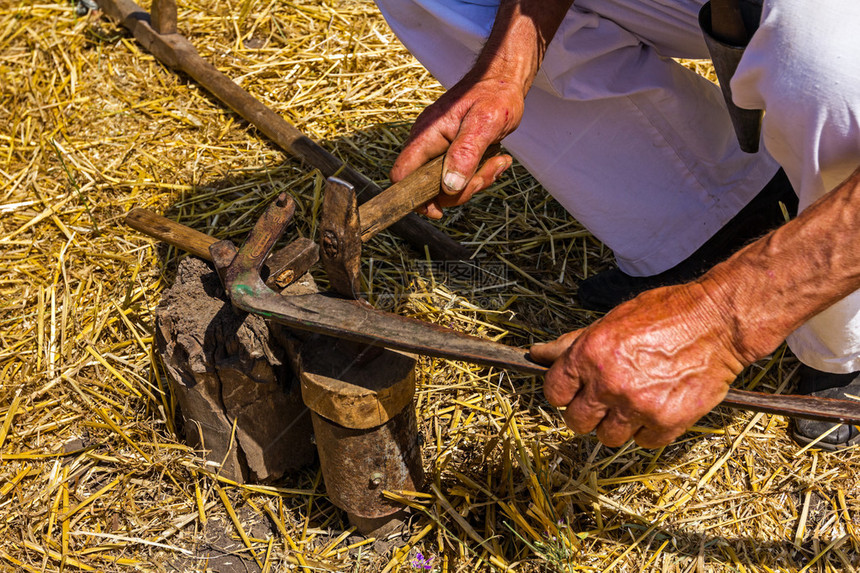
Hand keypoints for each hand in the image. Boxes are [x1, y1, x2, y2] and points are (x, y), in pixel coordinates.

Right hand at [390, 74, 520, 218]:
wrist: (505, 79)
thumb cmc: (495, 95)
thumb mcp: (483, 124)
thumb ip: (465, 154)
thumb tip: (449, 186)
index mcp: (426, 135)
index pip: (402, 174)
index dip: (414, 197)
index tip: (438, 209)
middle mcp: (428, 144)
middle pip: (429, 187)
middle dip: (460, 191)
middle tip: (484, 175)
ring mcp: (440, 149)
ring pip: (449, 185)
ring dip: (476, 182)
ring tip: (498, 162)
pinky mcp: (453, 153)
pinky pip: (461, 177)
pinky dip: (480, 175)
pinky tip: (497, 159)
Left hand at [530, 283, 747, 447]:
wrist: (718, 322)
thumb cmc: (665, 314)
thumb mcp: (611, 320)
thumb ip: (573, 343)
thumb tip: (537, 354)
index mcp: (590, 354)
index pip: (554, 392)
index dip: (564, 392)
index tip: (575, 390)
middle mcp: (609, 383)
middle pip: (577, 421)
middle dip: (587, 412)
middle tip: (605, 399)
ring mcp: (637, 406)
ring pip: (608, 437)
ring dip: (617, 424)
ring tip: (635, 401)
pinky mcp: (666, 423)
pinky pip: (643, 442)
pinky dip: (649, 430)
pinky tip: (658, 406)